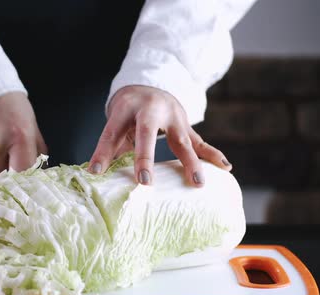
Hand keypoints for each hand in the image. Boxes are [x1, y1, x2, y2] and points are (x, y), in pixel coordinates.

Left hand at [88, 85, 230, 185]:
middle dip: (146, 158)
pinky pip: (200, 142)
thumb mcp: (116, 124)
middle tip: (144, 182)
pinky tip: (226, 167)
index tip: (95, 172)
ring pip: (182, 140)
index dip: (103, 152)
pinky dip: (213, 155)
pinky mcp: (186, 125)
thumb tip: (93, 174)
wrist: (150, 87)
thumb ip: (108, 147)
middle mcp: (151, 109)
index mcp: (126, 108)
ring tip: (197, 183)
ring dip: (190, 163)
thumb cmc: (129, 113)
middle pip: (148, 133)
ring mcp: (173, 117)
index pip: (112, 131)